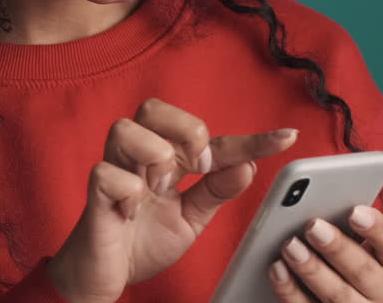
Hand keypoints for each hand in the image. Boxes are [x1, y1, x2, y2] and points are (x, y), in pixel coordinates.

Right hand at [46, 98, 297, 302]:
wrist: (105, 275)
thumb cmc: (142, 241)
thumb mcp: (190, 219)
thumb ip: (215, 192)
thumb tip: (249, 167)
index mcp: (166, 159)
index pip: (211, 139)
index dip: (250, 138)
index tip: (288, 138)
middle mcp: (139, 156)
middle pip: (155, 107)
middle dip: (186, 131)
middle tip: (197, 168)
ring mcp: (115, 171)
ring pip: (126, 128)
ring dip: (154, 156)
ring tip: (159, 188)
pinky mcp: (95, 194)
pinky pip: (107, 173)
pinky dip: (127, 189)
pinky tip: (132, 211)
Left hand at [267, 205, 382, 302]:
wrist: (331, 294)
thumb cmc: (338, 253)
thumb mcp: (349, 238)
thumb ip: (340, 222)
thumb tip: (317, 200)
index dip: (377, 228)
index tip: (354, 211)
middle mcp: (381, 291)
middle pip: (364, 271)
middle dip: (337, 248)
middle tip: (313, 226)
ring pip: (338, 295)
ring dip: (312, 269)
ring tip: (290, 246)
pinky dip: (290, 290)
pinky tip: (277, 270)